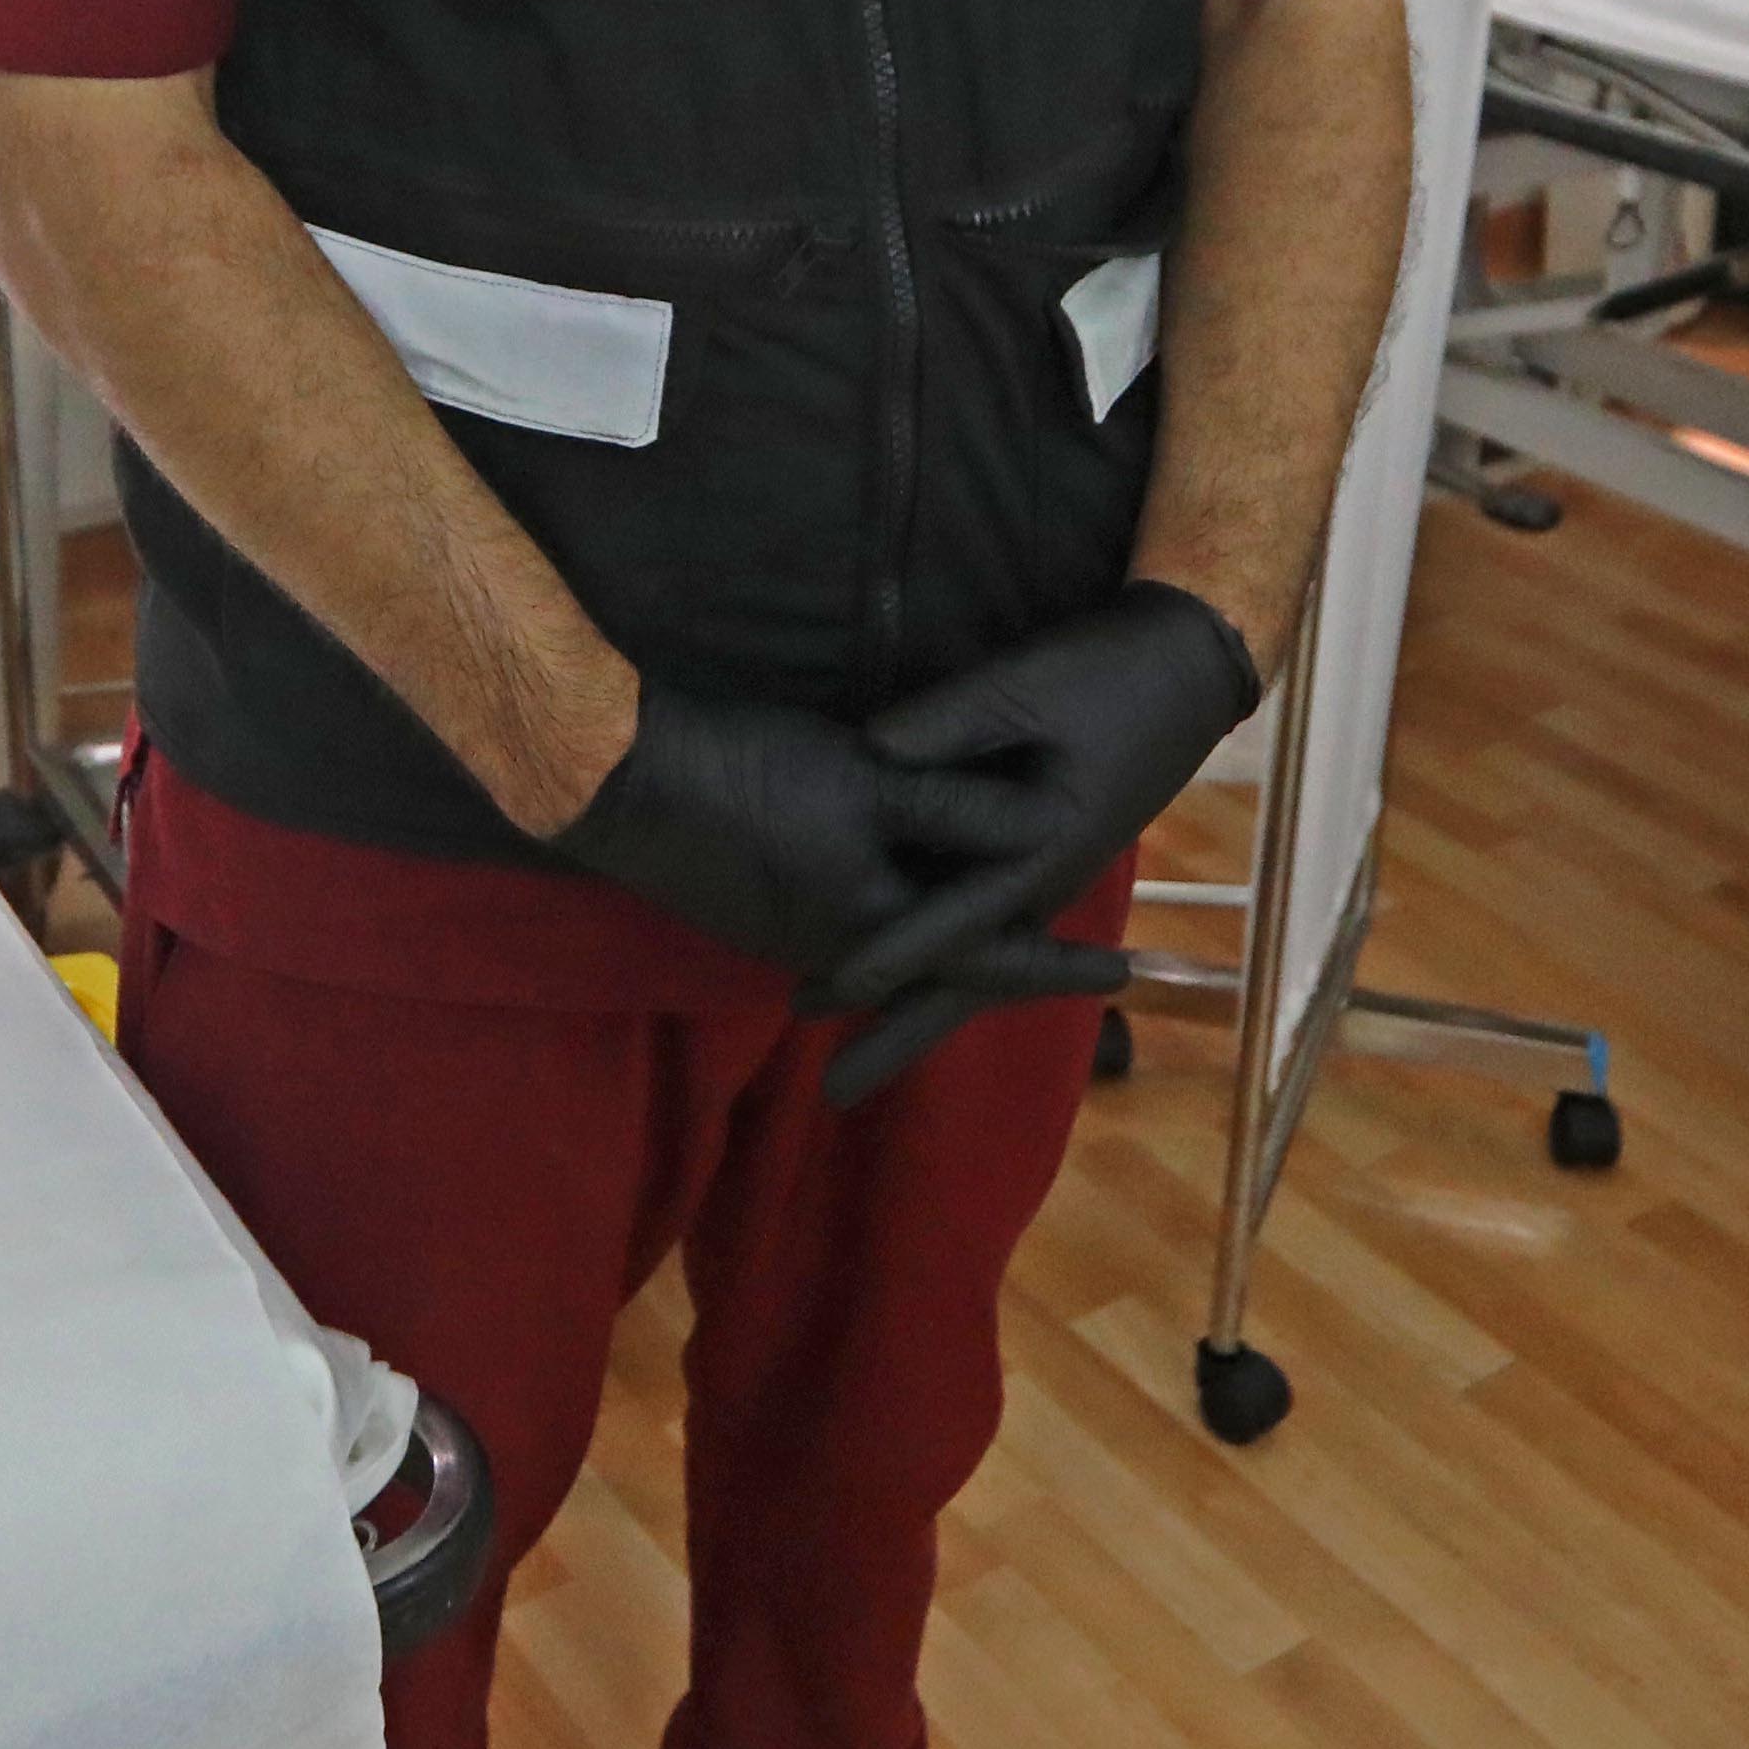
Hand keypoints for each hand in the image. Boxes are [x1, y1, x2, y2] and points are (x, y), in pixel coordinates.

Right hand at [557, 688, 1078, 989]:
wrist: (624, 783)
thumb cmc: (752, 776)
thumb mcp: (872, 779)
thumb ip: (959, 805)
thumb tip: (1046, 821)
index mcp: (874, 929)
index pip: (989, 958)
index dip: (1058, 962)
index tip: (1124, 972)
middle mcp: (840, 950)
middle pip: (946, 965)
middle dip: (1012, 959)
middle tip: (1081, 961)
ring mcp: (795, 933)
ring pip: (901, 946)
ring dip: (955, 939)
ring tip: (1010, 928)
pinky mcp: (764, 905)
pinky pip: (859, 926)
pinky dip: (905, 915)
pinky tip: (914, 893)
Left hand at [803, 587, 1271, 1101]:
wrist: (1183, 668)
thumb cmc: (1107, 676)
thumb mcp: (1025, 684)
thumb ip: (948, 722)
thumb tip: (869, 751)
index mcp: (1042, 849)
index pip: (951, 919)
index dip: (887, 956)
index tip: (828, 993)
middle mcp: (1041, 883)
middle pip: (962, 978)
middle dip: (898, 1034)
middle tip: (832, 1091)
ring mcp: (1040, 877)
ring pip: (970, 964)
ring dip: (914, 1003)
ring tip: (848, 1049)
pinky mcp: (1035, 858)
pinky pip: (979, 927)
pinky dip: (937, 960)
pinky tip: (899, 978)